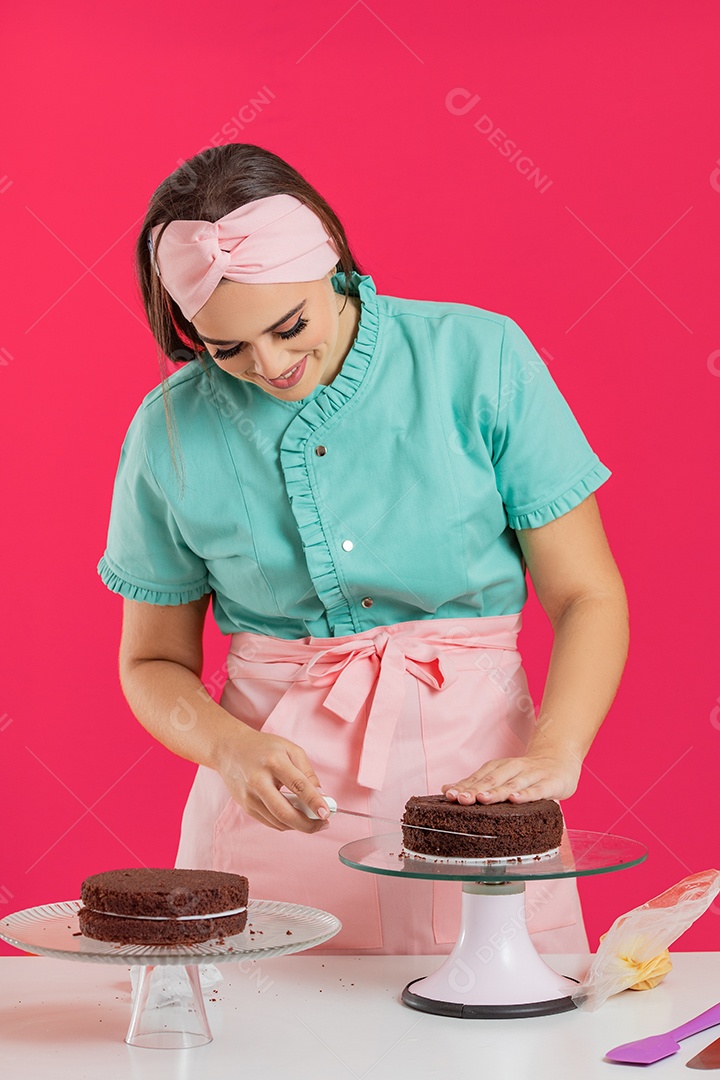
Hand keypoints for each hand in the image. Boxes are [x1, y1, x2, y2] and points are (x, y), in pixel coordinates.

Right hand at [217, 726, 330, 832]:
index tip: (327, 814)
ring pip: (278, 821)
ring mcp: (249, 796)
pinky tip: (295, 817)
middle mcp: (259, 781)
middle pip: (285, 812)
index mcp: (274, 762)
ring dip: (299, 826)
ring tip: (312, 819)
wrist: (229, 749)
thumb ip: (307, 772)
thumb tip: (320, 796)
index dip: (314, 801)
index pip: (298, 785)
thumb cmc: (263, 747)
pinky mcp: (246, 806)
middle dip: (307, 824)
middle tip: (323, 824)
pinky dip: (286, 824)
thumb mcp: (290, 749)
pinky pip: (270, 822)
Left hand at [442, 749, 580, 803]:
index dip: (463, 786)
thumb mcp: (500, 775)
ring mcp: (532, 775)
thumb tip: (446, 789)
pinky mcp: (550, 784)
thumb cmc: (526, 773)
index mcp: (499, 768)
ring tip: (482, 799)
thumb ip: (476, 783)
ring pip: (513, 784)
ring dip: (497, 792)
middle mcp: (513, 769)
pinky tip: (515, 799)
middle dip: (475, 789)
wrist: (560, 759)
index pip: (479, 778)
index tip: (448, 795)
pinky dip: (526, 795)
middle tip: (460, 799)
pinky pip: (537, 790)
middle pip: (492, 780)